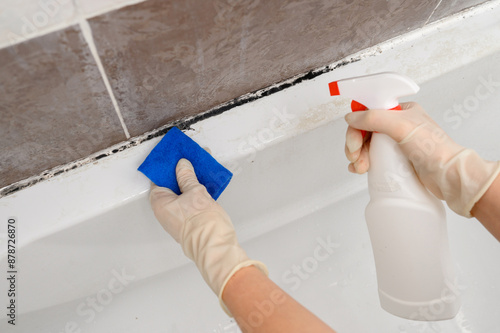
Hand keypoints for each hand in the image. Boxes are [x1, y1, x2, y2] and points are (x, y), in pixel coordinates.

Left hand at [149, 158, 267, 314]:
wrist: (216, 248)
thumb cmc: (202, 224)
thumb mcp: (195, 192)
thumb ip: (187, 176)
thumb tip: (182, 165)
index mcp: (160, 202)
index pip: (159, 177)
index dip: (167, 164)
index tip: (175, 153)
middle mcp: (166, 210)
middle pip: (171, 184)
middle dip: (182, 170)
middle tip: (192, 157)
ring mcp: (178, 217)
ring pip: (183, 192)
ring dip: (192, 179)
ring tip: (203, 165)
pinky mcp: (191, 221)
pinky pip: (191, 200)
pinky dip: (197, 190)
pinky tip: (207, 181)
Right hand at [344, 102, 499, 216]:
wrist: (447, 175)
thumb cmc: (433, 149)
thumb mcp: (401, 126)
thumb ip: (374, 118)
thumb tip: (351, 117)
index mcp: (401, 112)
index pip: (369, 112)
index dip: (357, 125)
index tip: (354, 140)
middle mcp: (397, 126)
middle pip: (364, 130)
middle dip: (355, 144)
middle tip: (354, 156)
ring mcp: (395, 143)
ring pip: (366, 145)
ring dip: (357, 155)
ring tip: (360, 167)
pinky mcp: (394, 159)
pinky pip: (371, 157)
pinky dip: (361, 162)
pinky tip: (359, 168)